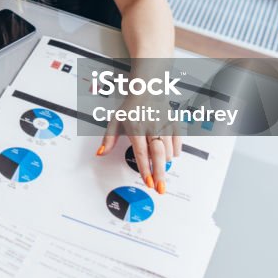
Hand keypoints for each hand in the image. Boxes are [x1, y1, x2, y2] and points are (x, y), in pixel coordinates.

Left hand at [94, 57, 179, 193]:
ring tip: (159, 165)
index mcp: (136, 128)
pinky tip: (168, 155)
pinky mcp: (174, 125)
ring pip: (168, 152)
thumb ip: (108, 139)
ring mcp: (164, 126)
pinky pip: (177, 146)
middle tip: (160, 188)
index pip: (141, 153)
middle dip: (160, 174)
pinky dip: (173, 154)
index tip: (149, 183)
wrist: (148, 89)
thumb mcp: (115, 121)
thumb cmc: (131, 107)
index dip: (145, 170)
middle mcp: (152, 127)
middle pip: (158, 155)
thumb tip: (100, 154)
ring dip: (164, 163)